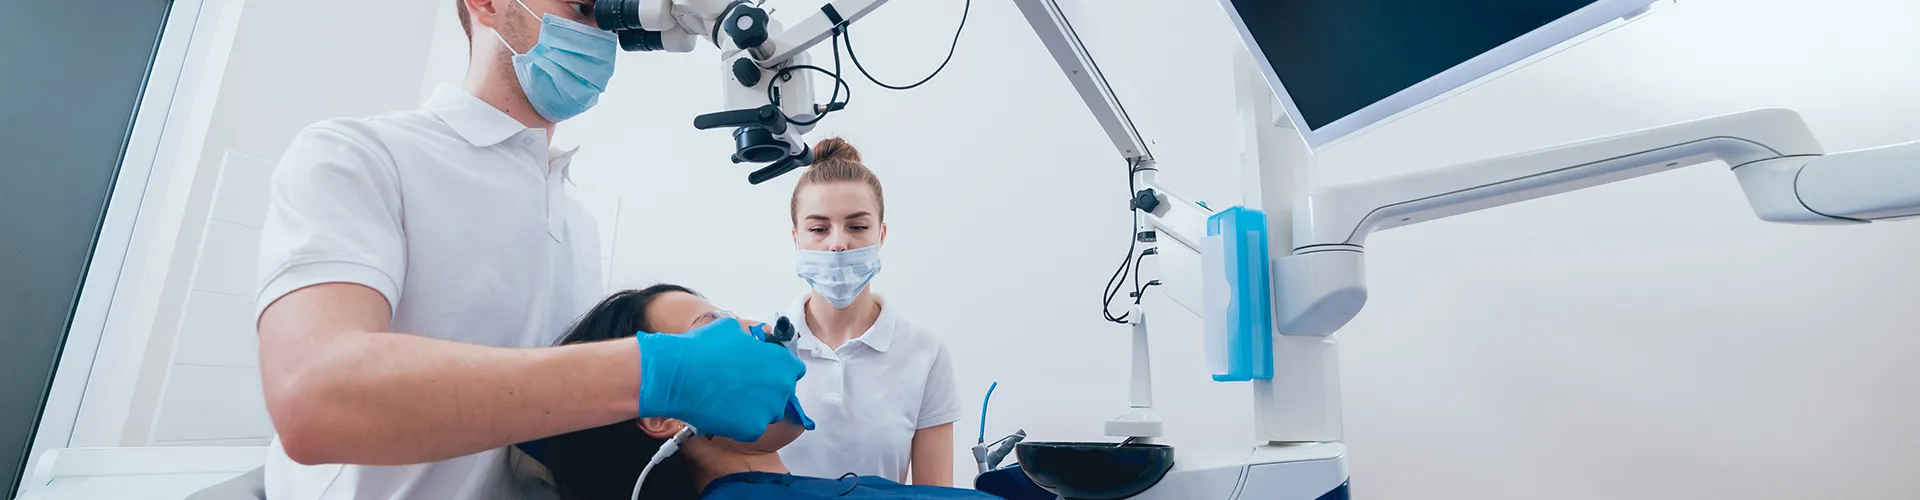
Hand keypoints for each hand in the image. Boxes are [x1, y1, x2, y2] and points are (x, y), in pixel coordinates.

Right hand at [635, 317, 804, 440]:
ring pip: (767, 414)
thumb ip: (751, 339)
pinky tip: (721, 411)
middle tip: (742, 387)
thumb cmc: (703, 348)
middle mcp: (781, 387)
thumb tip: (752, 340)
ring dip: (754, 409)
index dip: (777, 371)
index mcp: (781, 362)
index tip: (764, 373)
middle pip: (781, 394)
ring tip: (729, 399)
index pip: (793, 371)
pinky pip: (750, 428)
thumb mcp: (733, 329)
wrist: (677, 374)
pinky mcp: (752, 430)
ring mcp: (768, 410)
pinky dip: (738, 423)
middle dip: (766, 391)